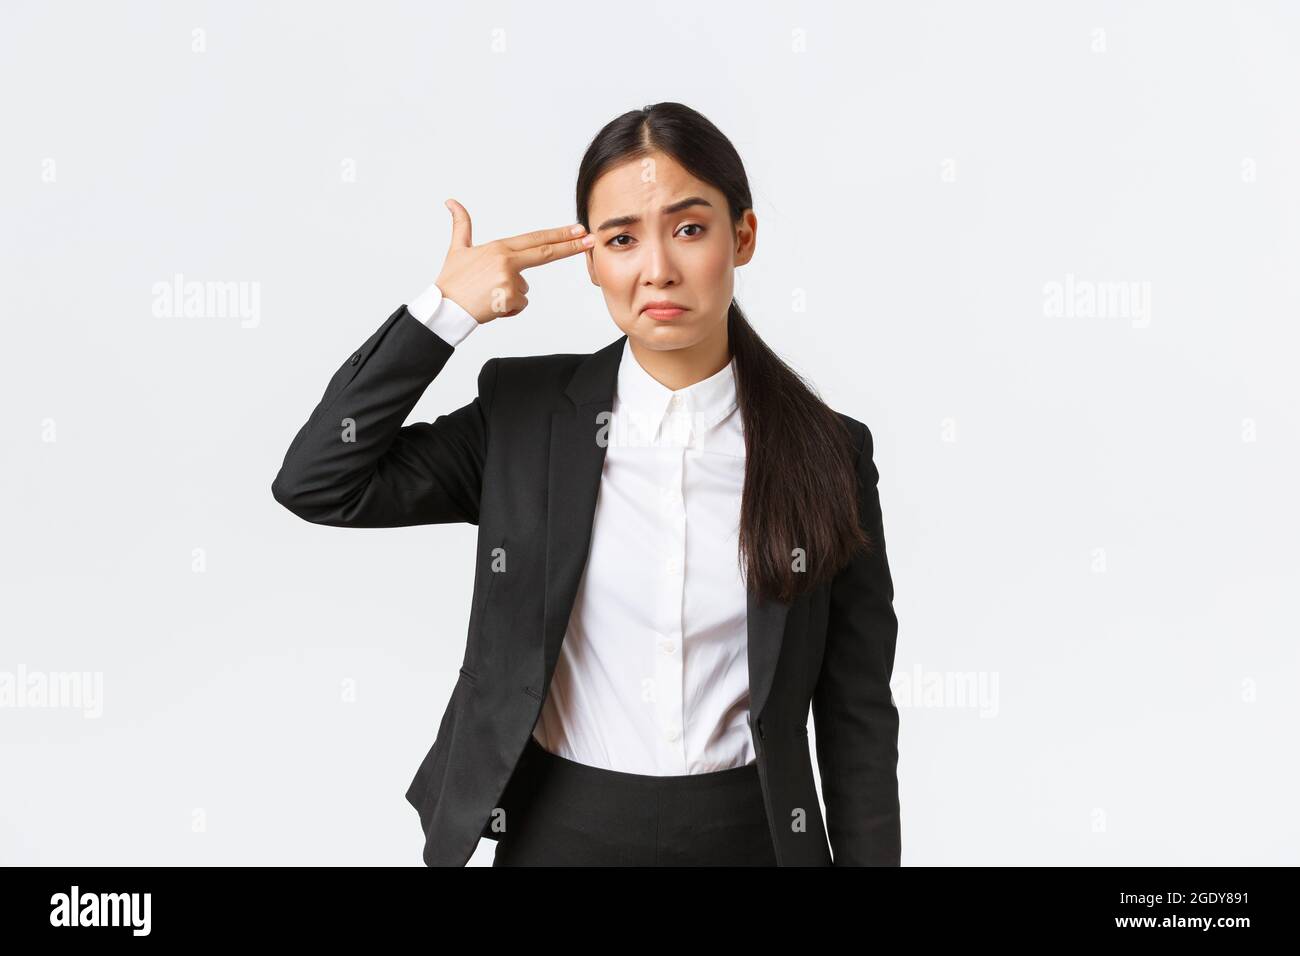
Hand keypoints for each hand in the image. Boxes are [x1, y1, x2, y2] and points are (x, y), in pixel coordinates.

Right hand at [434, 199, 595, 323]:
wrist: (443, 307)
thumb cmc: (452, 280)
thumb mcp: (457, 249)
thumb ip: (461, 225)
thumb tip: (451, 202)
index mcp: (499, 247)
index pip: (536, 239)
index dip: (559, 234)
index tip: (577, 229)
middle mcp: (507, 259)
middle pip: (546, 252)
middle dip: (571, 245)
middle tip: (590, 238)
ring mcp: (510, 278)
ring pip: (524, 289)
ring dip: (511, 296)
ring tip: (488, 295)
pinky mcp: (509, 297)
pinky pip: (519, 306)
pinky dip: (507, 309)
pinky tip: (491, 305)